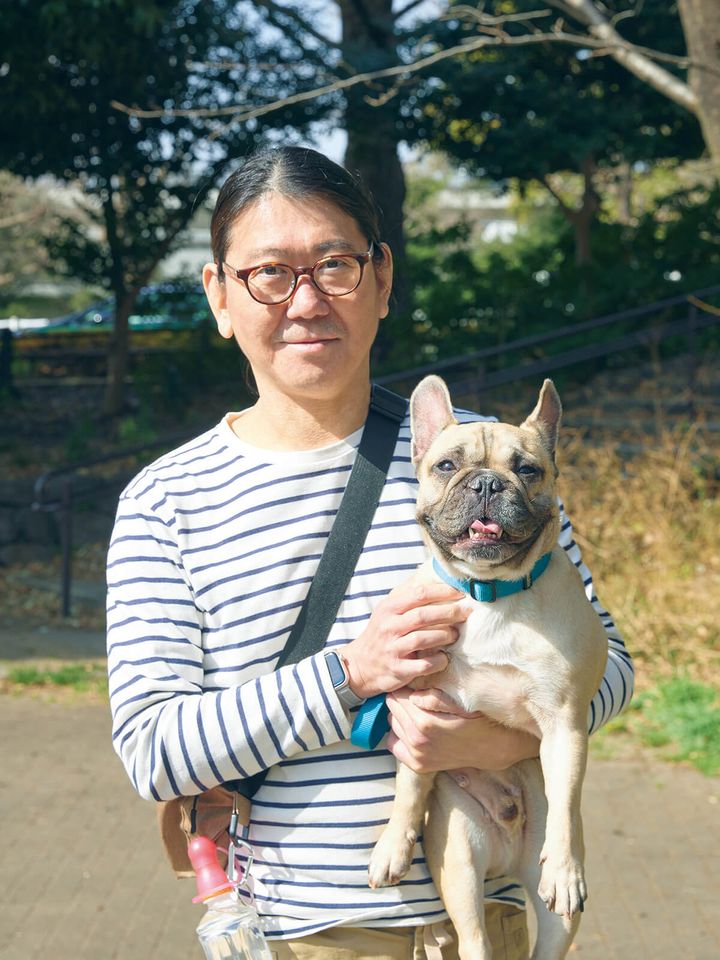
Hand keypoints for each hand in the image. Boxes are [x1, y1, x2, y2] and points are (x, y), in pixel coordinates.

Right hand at [341, 580, 468, 699]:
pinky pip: (422, 665)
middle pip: (422, 615)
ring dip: (444, 636)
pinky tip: (444, 658)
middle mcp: (389, 627)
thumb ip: (407, 597)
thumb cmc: (381, 634)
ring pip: (422, 638)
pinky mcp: (398, 669)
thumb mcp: (387, 611)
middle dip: (448, 612)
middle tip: (465, 612)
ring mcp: (392, 649)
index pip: (418, 594)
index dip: (442, 592)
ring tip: (455, 635)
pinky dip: (437, 661)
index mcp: (389, 608)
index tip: (459, 593)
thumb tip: (433, 578)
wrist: (360, 665)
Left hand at [385, 687, 539, 772]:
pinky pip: (394, 745)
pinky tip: (411, 729)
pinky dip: (399, 735)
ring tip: (414, 711)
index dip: (404, 687)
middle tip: (412, 696)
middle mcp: (417, 741)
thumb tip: (412, 693)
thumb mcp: (458, 701)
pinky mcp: (418, 765)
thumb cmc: (476, 718)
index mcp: (424, 722)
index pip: (397, 696)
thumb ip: (432, 696)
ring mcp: (416, 755)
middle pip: (392, 709)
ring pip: (392, 725)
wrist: (491, 747)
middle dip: (400, 700)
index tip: (412, 685)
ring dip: (399, 716)